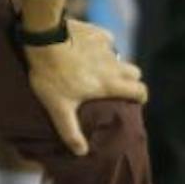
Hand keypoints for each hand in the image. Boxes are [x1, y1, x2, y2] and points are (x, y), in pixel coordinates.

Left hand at [21, 19, 146, 155]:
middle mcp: (113, 64)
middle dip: (130, 80)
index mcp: (109, 83)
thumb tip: (82, 152)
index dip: (140, 96)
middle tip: (115, 86)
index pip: (139, 90)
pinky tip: (87, 49)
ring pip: (120, 56)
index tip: (134, 101)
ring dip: (114, 63)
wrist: (44, 38)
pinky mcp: (96, 32)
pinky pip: (106, 40)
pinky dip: (101, 46)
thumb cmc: (52, 75)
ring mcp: (106, 46)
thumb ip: (70, 131)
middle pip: (135, 72)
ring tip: (98, 69)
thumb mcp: (58, 108)